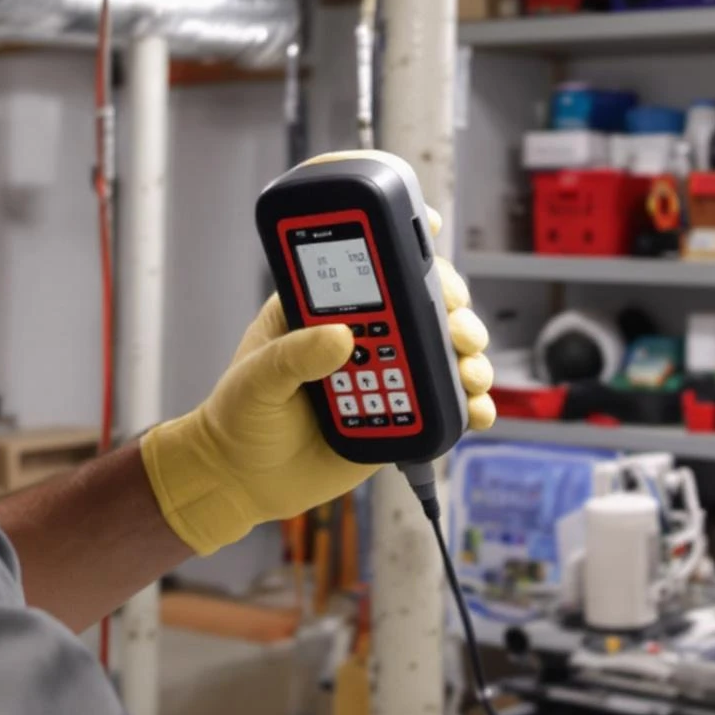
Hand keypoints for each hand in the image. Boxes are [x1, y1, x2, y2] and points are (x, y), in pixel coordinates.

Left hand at [139, 224, 494, 555]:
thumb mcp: (255, 381)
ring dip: (468, 354)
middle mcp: (364, 334)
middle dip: (451, 304)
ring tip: (468, 370)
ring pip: (443, 349)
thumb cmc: (240, 418)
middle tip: (454, 323)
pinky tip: (475, 408)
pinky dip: (468, 403)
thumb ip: (292, 357)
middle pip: (423, 302)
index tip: (429, 233)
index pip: (371, 264)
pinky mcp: (402, 413)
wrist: (246, 480)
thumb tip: (340, 336)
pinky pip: (444, 403)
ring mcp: (388, 372)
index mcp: (324, 309)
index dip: (404, 242)